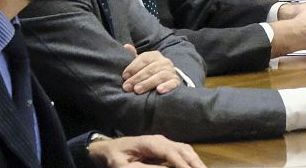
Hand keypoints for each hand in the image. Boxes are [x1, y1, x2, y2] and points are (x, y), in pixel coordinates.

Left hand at [86, 134, 204, 167]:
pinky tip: (195, 165)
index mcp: (150, 143)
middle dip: (195, 162)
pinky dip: (191, 159)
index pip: (171, 152)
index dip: (182, 163)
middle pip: (183, 149)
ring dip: (195, 161)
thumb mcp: (123, 167)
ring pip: (185, 149)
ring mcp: (164, 142)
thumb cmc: (115, 158)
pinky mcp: (165, 147)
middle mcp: (160, 140)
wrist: (109, 149)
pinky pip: (182, 151)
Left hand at [120, 44, 180, 94]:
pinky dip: (166, 86)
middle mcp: (164, 62)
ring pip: (160, 76)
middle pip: (150, 68)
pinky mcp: (176, 82)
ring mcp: (171, 72)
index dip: (133, 67)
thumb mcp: (142, 64)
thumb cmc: (150, 71)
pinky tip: (159, 90)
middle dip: (137, 78)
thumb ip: (134, 57)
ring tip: (137, 90)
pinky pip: (172, 83)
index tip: (124, 76)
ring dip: (147, 83)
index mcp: (155, 56)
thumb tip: (126, 46)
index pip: (144, 58)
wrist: (168, 79)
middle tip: (127, 87)